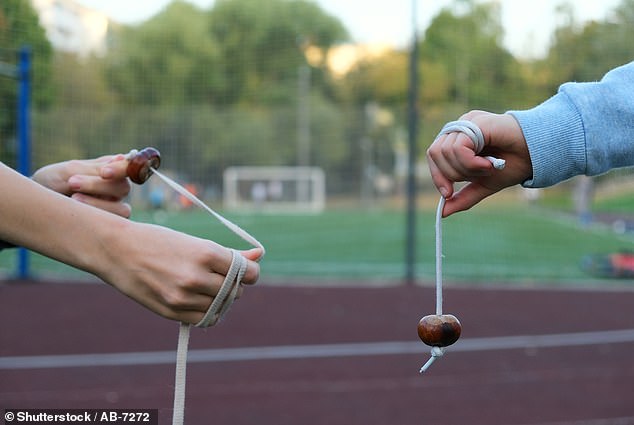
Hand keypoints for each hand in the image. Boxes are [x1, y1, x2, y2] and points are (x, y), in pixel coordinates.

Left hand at [32, 154, 131, 217]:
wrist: (35, 204)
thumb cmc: (52, 183)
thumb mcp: (68, 170)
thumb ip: (94, 167)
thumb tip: (123, 158)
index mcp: (111, 170)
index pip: (128, 167)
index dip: (121, 170)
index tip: (103, 172)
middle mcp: (116, 189)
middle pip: (123, 187)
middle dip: (99, 185)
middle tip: (73, 182)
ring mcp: (114, 208)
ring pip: (122, 209)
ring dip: (98, 204)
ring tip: (73, 199)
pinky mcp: (109, 225)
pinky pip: (113, 223)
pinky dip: (96, 216)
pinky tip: (78, 212)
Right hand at [96, 220, 263, 323]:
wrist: (116, 250)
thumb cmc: (159, 241)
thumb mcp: (195, 242)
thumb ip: (229, 254)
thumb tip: (259, 255)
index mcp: (206, 253)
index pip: (247, 273)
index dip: (249, 272)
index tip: (244, 269)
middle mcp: (196, 277)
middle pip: (236, 290)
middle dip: (234, 285)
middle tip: (220, 276)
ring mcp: (183, 297)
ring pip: (221, 306)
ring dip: (221, 299)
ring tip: (207, 286)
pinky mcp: (171, 312)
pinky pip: (204, 320)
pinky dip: (208, 312)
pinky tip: (200, 300)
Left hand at [426, 111, 532, 216]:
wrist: (538, 154)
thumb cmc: (512, 165)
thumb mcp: (483, 185)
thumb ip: (463, 197)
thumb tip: (442, 212)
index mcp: (459, 138)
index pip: (434, 155)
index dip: (438, 176)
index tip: (448, 193)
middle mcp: (461, 127)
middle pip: (435, 153)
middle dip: (454, 173)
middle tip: (479, 174)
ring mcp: (468, 121)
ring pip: (445, 151)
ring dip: (466, 168)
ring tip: (487, 167)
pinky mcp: (477, 121)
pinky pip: (459, 148)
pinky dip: (470, 163)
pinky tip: (487, 165)